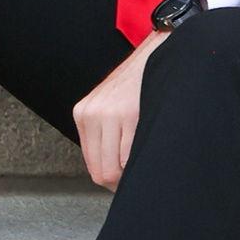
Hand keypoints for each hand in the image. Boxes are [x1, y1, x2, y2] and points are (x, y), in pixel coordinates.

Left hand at [72, 28, 173, 190]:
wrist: (156, 56)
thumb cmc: (137, 85)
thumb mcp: (109, 107)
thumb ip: (104, 135)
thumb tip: (110, 174)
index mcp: (83, 114)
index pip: (91, 164)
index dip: (110, 179)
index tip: (124, 182)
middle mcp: (91, 114)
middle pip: (100, 171)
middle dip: (119, 183)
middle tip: (136, 180)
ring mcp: (109, 114)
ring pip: (115, 168)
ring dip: (131, 173)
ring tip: (144, 164)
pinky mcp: (128, 114)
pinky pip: (130, 156)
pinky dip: (140, 160)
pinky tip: (148, 150)